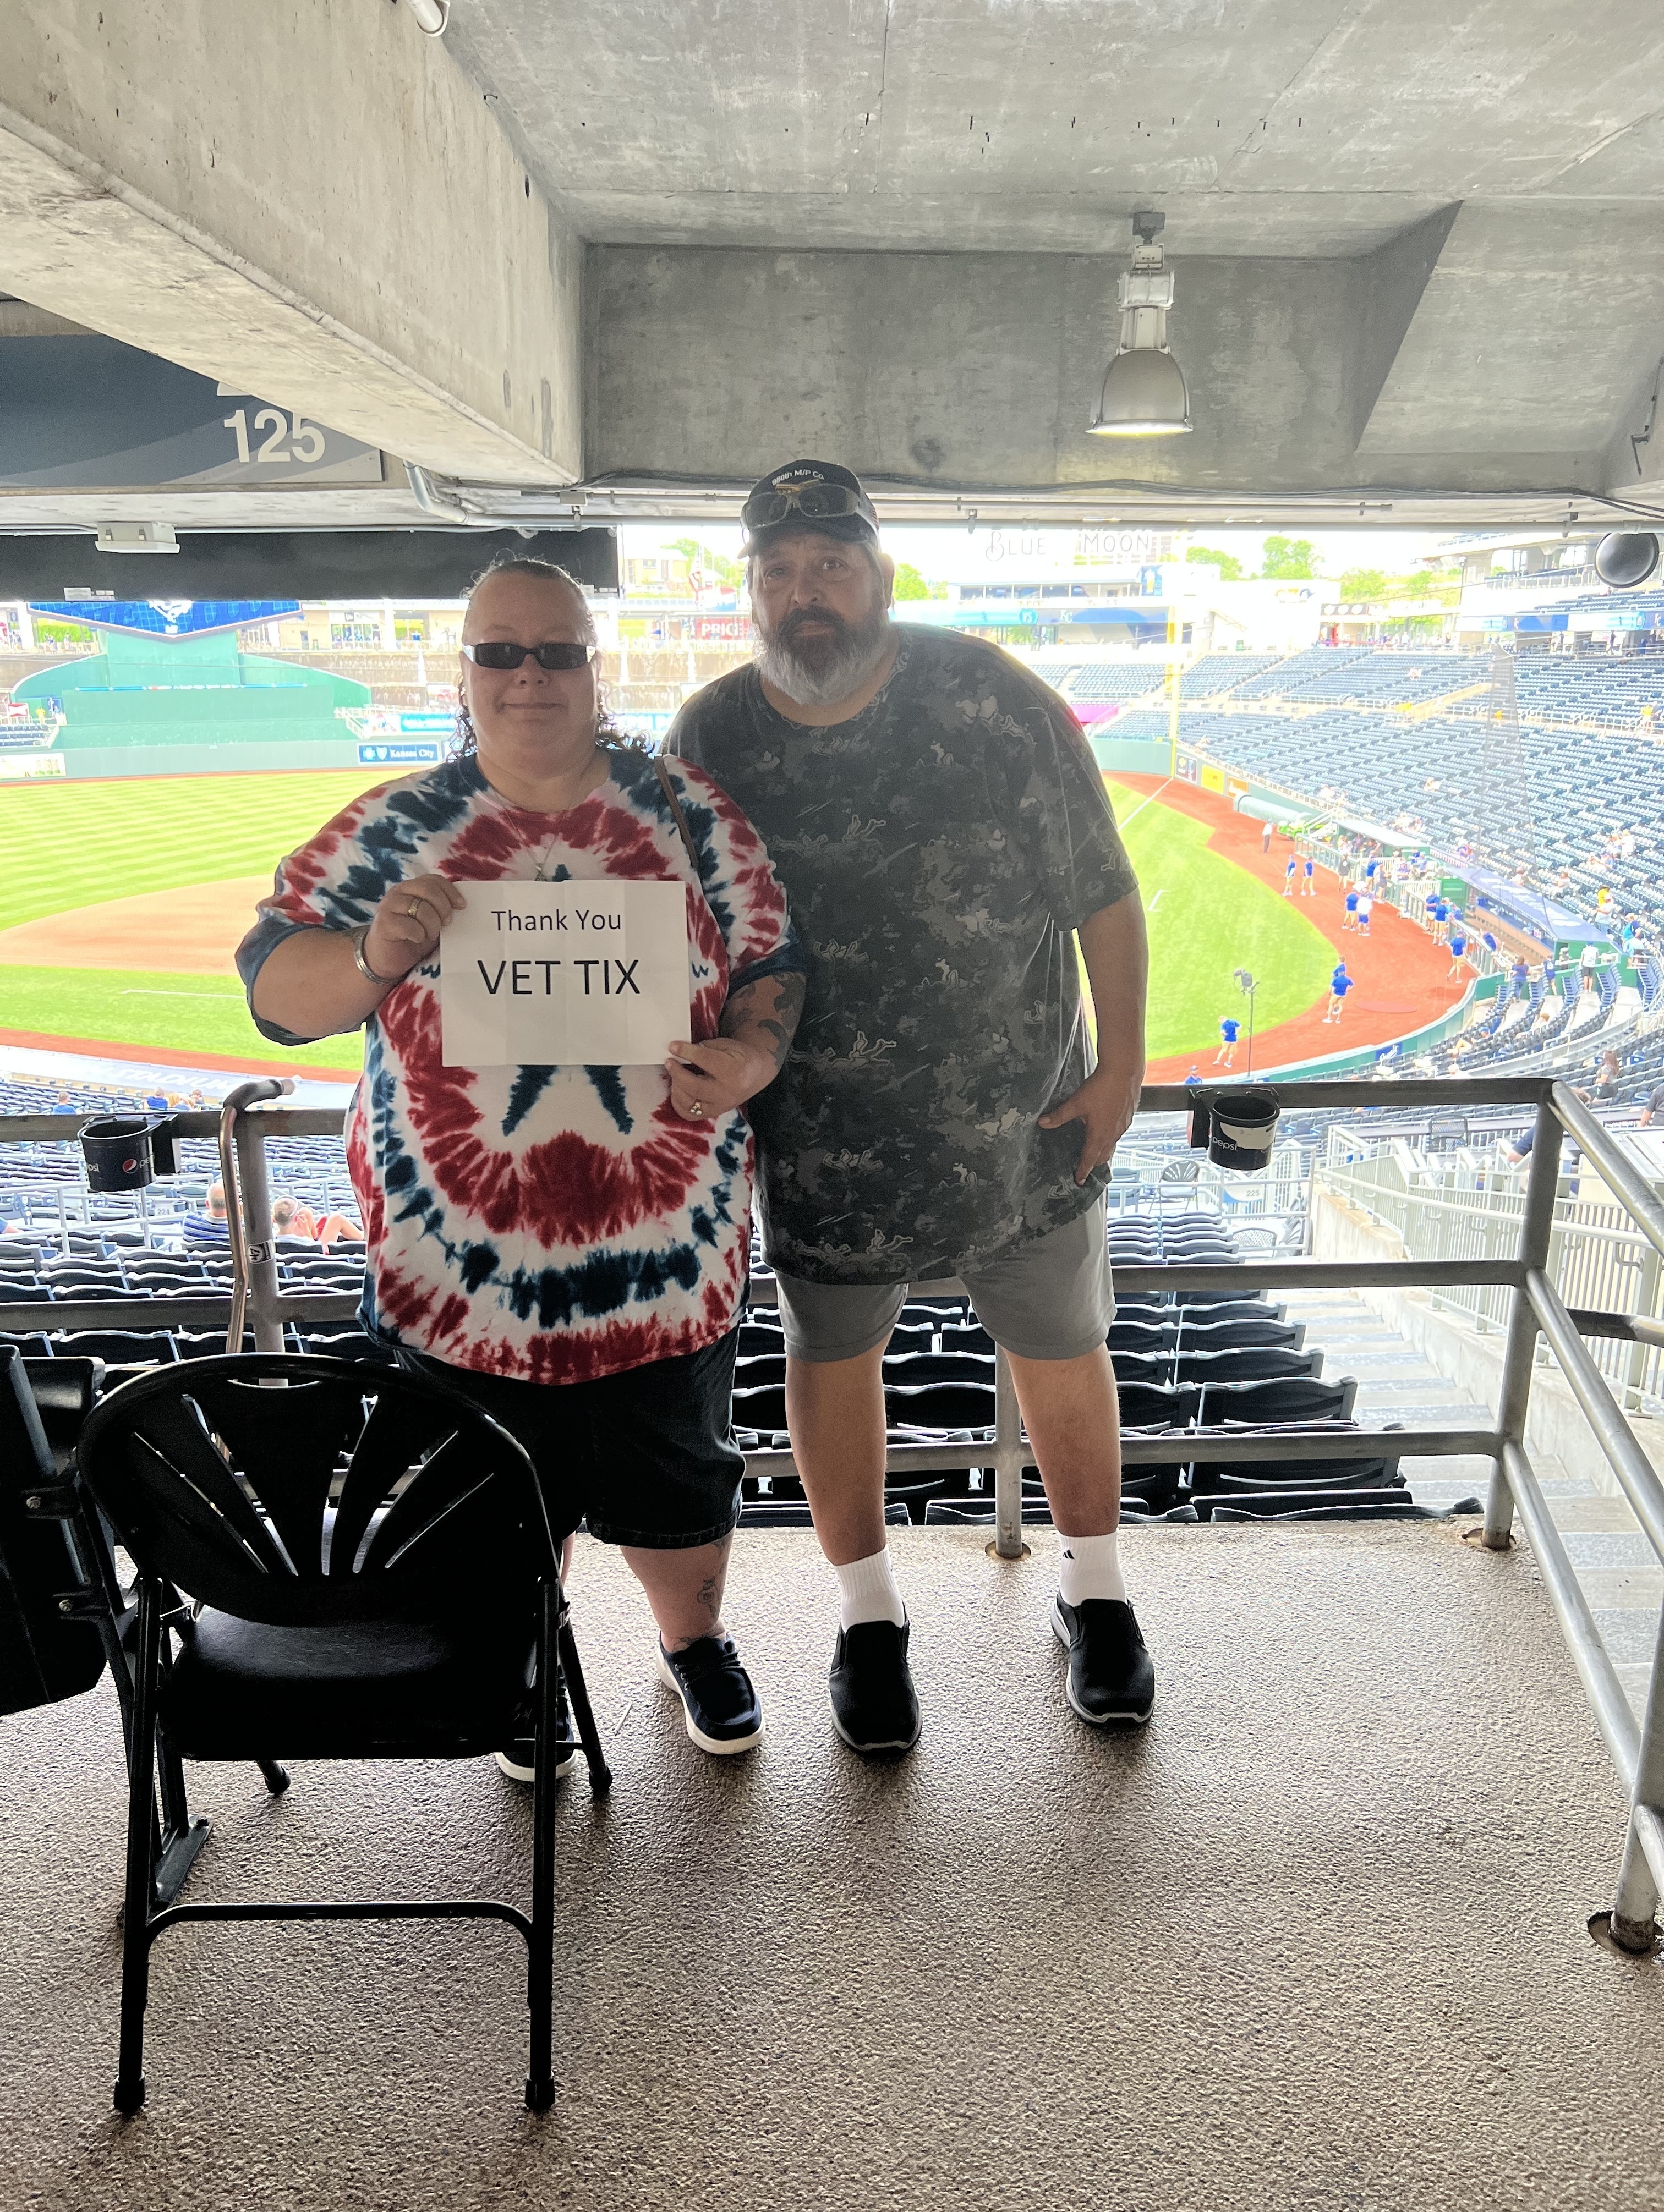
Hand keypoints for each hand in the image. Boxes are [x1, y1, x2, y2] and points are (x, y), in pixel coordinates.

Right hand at [363, 874, 464, 981]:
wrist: (387, 958)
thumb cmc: (412, 937)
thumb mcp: (431, 919)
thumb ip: (441, 908)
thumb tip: (461, 905)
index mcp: (411, 887)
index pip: (434, 879)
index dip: (450, 891)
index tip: (461, 906)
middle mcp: (398, 892)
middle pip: (428, 889)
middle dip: (443, 908)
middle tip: (444, 924)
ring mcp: (388, 905)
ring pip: (421, 908)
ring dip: (432, 925)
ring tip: (429, 935)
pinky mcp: (384, 923)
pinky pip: (409, 926)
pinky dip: (418, 935)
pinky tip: (417, 939)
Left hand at [664, 1036, 776, 1123]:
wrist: (754, 1074)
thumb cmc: (739, 1056)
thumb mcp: (726, 1045)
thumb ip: (704, 1048)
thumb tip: (680, 1050)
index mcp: (734, 1071)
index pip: (705, 1060)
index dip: (686, 1052)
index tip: (673, 1046)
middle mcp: (727, 1093)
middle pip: (694, 1086)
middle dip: (677, 1073)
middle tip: (670, 1062)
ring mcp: (720, 1107)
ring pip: (689, 1103)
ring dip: (677, 1087)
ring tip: (676, 1075)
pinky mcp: (713, 1114)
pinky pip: (689, 1114)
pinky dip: (679, 1102)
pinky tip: (679, 1089)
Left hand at [1038, 1055, 1143, 1185]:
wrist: (1125, 1072)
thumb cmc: (1101, 1088)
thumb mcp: (1076, 1103)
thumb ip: (1059, 1116)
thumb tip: (1043, 1123)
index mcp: (1099, 1135)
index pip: (1089, 1159)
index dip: (1083, 1171)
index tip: (1079, 1180)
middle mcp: (1113, 1135)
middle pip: (1103, 1155)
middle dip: (1094, 1163)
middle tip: (1086, 1167)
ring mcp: (1123, 1126)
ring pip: (1112, 1144)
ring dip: (1103, 1150)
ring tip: (1096, 1151)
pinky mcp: (1128, 1117)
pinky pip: (1119, 1133)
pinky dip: (1111, 1137)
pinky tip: (1106, 1128)